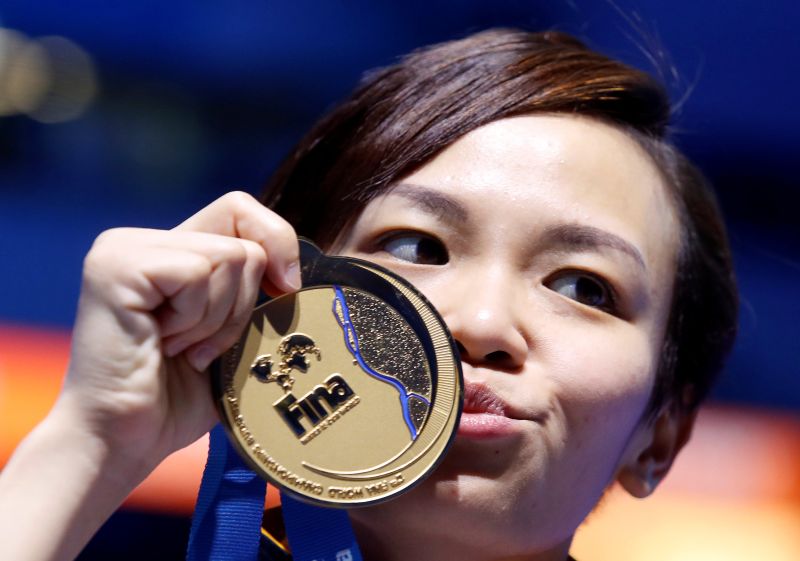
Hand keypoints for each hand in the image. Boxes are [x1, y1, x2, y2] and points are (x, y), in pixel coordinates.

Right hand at [60, 191, 300, 477]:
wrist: (125, 442)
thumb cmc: (178, 398)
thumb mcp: (235, 335)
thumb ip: (258, 293)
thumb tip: (302, 274)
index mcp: (172, 252)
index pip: (242, 210)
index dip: (276, 243)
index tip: (283, 291)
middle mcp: (144, 241)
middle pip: (246, 241)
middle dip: (242, 306)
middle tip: (200, 347)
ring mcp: (124, 248)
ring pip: (230, 257)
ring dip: (217, 321)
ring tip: (178, 349)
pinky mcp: (116, 265)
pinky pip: (197, 273)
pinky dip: (195, 319)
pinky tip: (162, 344)